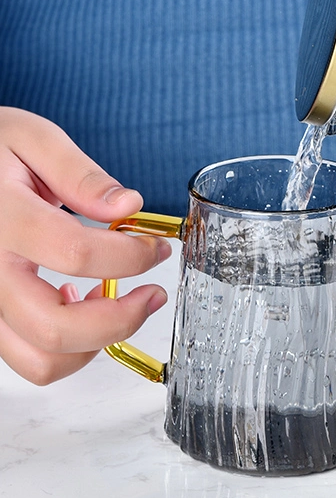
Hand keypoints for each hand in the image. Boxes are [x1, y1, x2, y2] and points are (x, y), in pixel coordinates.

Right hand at [0, 108, 169, 384]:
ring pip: (39, 359)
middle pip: (54, 327)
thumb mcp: (30, 138)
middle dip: (120, 319)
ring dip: (93, 342)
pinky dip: (66, 347)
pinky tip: (77, 303)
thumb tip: (128, 204)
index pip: (75, 253)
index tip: (157, 248)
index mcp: (3, 217)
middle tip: (152, 294)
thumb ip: (80, 174)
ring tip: (114, 303)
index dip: (131, 257)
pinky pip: (26, 357)